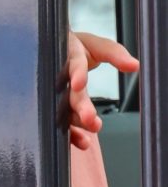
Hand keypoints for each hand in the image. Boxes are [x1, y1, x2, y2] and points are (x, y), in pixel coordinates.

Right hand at [66, 30, 137, 149]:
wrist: (51, 51)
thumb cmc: (75, 47)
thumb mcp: (94, 45)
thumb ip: (114, 53)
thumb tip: (135, 66)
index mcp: (69, 55)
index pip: (74, 64)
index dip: (77, 74)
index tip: (78, 85)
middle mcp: (59, 75)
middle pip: (69, 92)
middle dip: (79, 107)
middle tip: (90, 120)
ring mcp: (55, 92)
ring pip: (63, 109)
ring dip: (75, 122)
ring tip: (90, 132)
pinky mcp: (55, 107)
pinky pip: (61, 121)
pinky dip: (71, 133)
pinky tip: (82, 141)